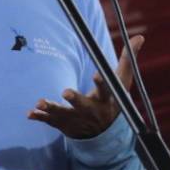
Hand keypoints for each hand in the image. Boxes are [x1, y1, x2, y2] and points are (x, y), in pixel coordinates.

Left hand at [27, 35, 144, 138]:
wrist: (104, 132)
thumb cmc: (113, 98)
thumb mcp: (123, 81)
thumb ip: (129, 59)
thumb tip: (140, 36)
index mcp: (106, 99)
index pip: (106, 90)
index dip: (102, 83)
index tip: (98, 75)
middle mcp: (91, 110)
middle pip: (83, 105)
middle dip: (75, 100)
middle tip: (66, 92)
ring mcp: (77, 119)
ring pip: (64, 115)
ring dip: (52, 109)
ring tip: (40, 102)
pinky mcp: (64, 124)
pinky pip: (51, 122)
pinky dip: (41, 117)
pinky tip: (30, 113)